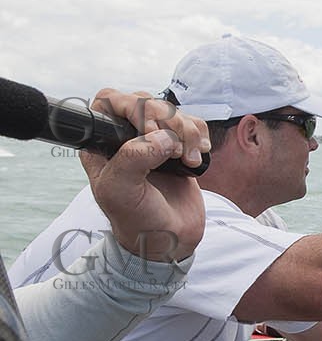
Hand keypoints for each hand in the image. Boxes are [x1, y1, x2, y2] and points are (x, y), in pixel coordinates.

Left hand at [79, 90, 210, 261]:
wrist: (169, 240)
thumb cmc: (137, 220)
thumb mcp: (122, 193)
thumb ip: (133, 159)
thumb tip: (162, 137)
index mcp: (102, 144)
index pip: (109, 101)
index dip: (131, 108)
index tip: (149, 131)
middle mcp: (125, 137)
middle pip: (145, 101)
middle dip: (166, 121)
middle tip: (174, 151)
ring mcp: (153, 140)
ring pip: (172, 111)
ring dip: (187, 132)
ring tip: (189, 160)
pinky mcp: (179, 145)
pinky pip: (192, 123)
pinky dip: (200, 136)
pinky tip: (197, 158)